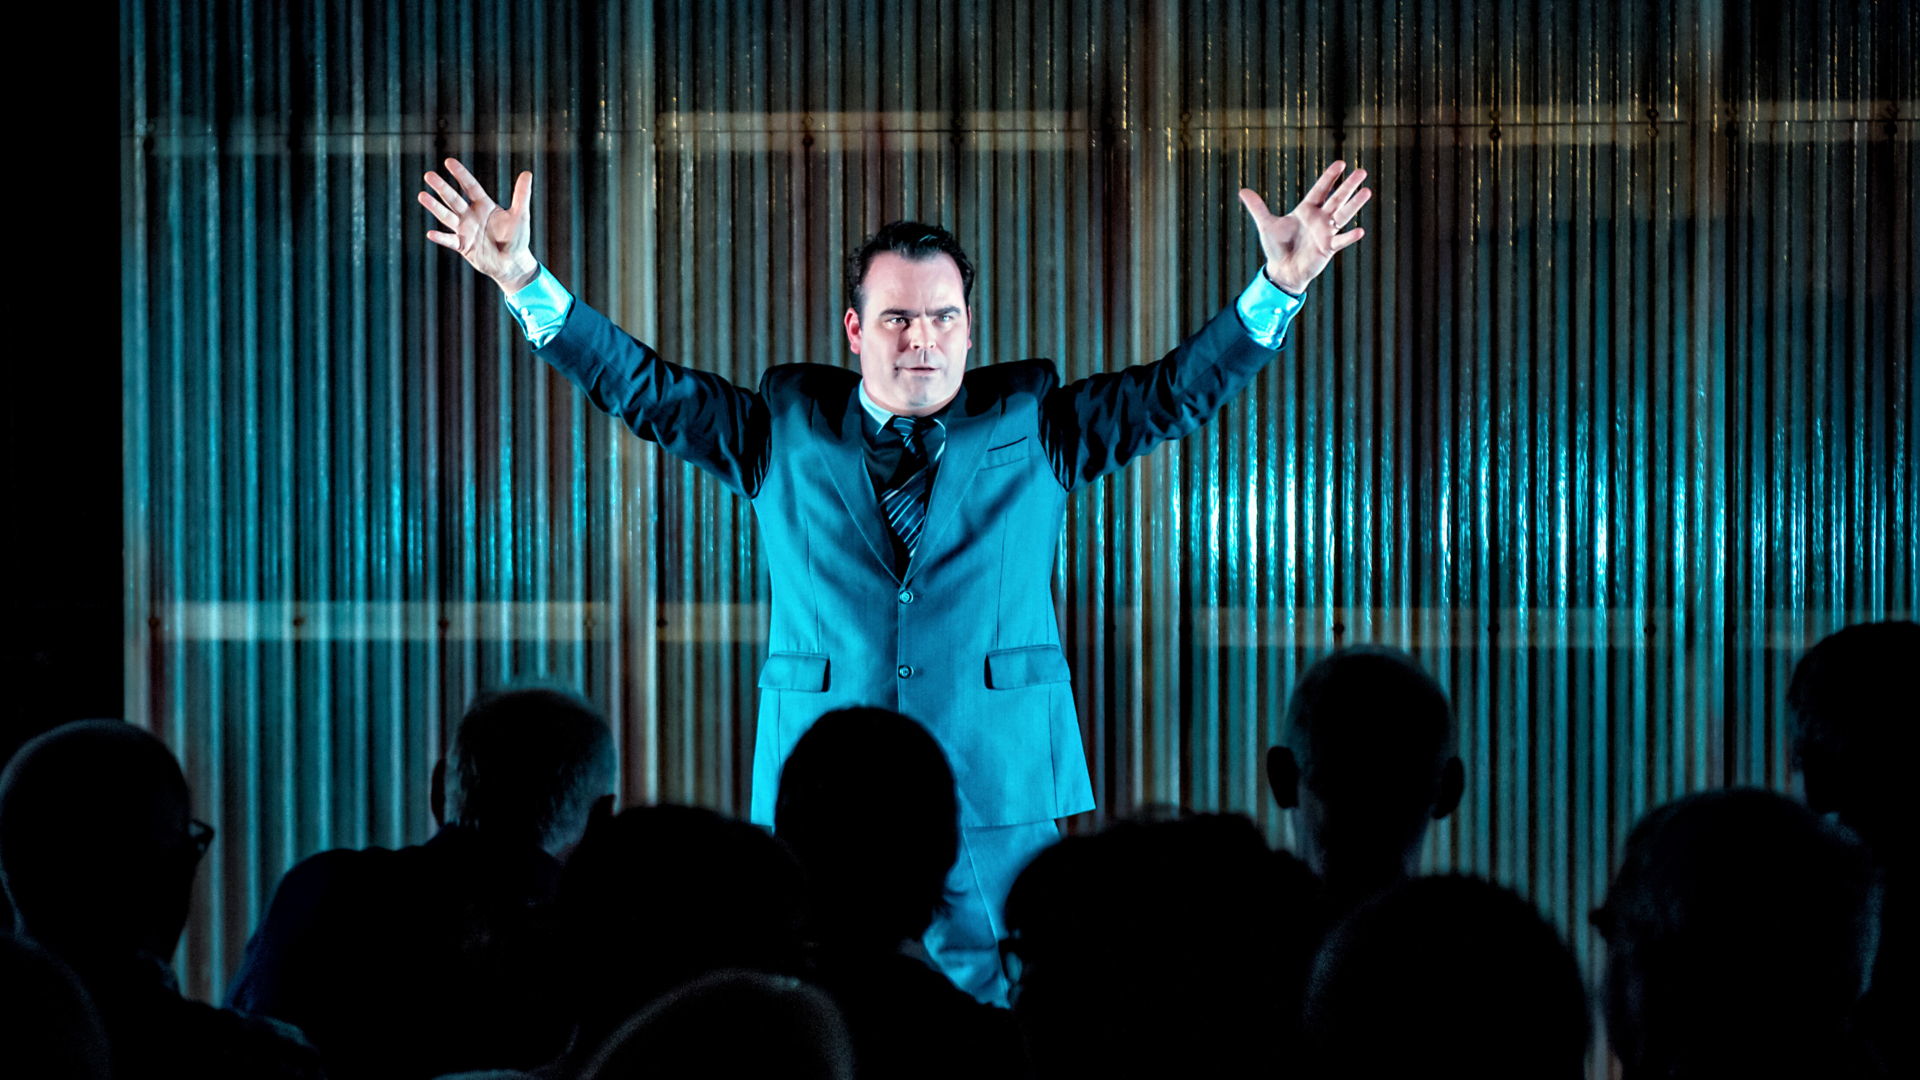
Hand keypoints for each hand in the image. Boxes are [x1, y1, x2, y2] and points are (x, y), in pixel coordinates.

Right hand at [418, 159, 538, 292]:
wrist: (513, 263)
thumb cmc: (518, 239)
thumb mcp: (521, 215)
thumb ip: (521, 195)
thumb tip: (527, 173)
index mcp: (484, 205)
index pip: (470, 186)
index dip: (461, 175)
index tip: (448, 162)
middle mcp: (471, 215)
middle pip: (454, 198)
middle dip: (441, 187)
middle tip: (428, 175)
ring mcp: (465, 230)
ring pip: (447, 216)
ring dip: (435, 207)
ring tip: (422, 196)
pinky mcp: (464, 246)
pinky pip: (450, 241)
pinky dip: (441, 238)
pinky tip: (431, 234)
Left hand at [1237, 161, 1371, 294]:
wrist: (1282, 270)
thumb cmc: (1276, 247)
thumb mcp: (1266, 225)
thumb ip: (1257, 208)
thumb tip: (1242, 190)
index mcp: (1306, 210)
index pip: (1320, 190)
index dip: (1330, 177)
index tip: (1341, 163)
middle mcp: (1319, 219)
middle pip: (1336, 198)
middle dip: (1348, 186)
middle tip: (1362, 171)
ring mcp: (1326, 232)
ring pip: (1343, 215)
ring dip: (1354, 204)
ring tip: (1367, 191)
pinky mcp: (1328, 248)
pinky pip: (1341, 241)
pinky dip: (1349, 237)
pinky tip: (1359, 230)